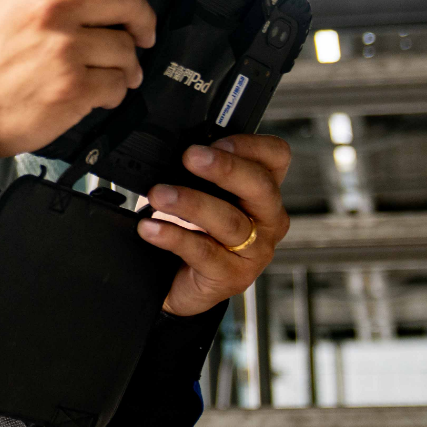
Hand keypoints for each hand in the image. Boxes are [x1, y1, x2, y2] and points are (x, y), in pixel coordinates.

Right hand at [0, 0, 156, 158]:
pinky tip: (95, 88)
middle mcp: (49, 7)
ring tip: (107, 65)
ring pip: (127, 46)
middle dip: (140, 18)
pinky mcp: (72, 88)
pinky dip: (113, 89)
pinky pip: (118, 83)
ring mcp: (62, 48)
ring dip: (125, 60)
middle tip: (136, 29)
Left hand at [138, 135, 292, 315]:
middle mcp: (267, 220)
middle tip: (190, 157)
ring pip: (229, 221)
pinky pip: (203, 252)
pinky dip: (173, 236)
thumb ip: (198, 172)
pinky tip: (150, 228)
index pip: (276, 157)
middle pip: (260, 187)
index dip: (251, 145)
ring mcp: (254, 251)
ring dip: (191, 202)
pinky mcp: (231, 276)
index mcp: (263, 191)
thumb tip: (173, 148)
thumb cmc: (196, 232)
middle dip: (225, 168)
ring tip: (159, 195)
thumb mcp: (201, 195)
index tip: (216, 142)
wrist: (180, 284)